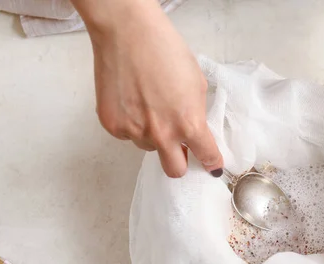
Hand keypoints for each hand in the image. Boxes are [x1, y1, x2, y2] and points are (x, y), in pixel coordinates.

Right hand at [72, 0, 222, 177]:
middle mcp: (162, 134)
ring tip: (149, 105)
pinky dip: (131, 124)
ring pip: (148, 148)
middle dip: (180, 162)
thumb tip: (194, 130)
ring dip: (153, 136)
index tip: (212, 166)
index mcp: (189, 123)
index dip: (212, 162)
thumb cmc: (165, 50)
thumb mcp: (196, 84)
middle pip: (175, 170)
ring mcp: (134, 131)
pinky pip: (127, 135)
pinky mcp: (112, 125)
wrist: (127, 32)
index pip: (207, 156)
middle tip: (179, 148)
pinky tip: (131, 100)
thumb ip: (196, 113)